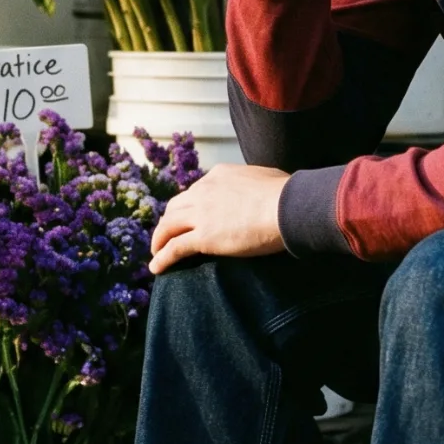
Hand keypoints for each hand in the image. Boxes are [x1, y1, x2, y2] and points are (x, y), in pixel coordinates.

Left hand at [149, 165, 290, 271]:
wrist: (287, 207)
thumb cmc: (286, 193)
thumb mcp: (266, 177)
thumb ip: (254, 184)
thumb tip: (263, 190)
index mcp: (219, 176)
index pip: (196, 191)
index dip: (191, 205)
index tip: (191, 217)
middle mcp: (204, 191)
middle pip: (176, 207)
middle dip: (169, 221)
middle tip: (168, 234)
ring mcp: (201, 214)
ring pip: (168, 226)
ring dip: (159, 240)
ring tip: (157, 252)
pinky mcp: (203, 238)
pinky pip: (174, 249)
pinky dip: (162, 258)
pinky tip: (156, 268)